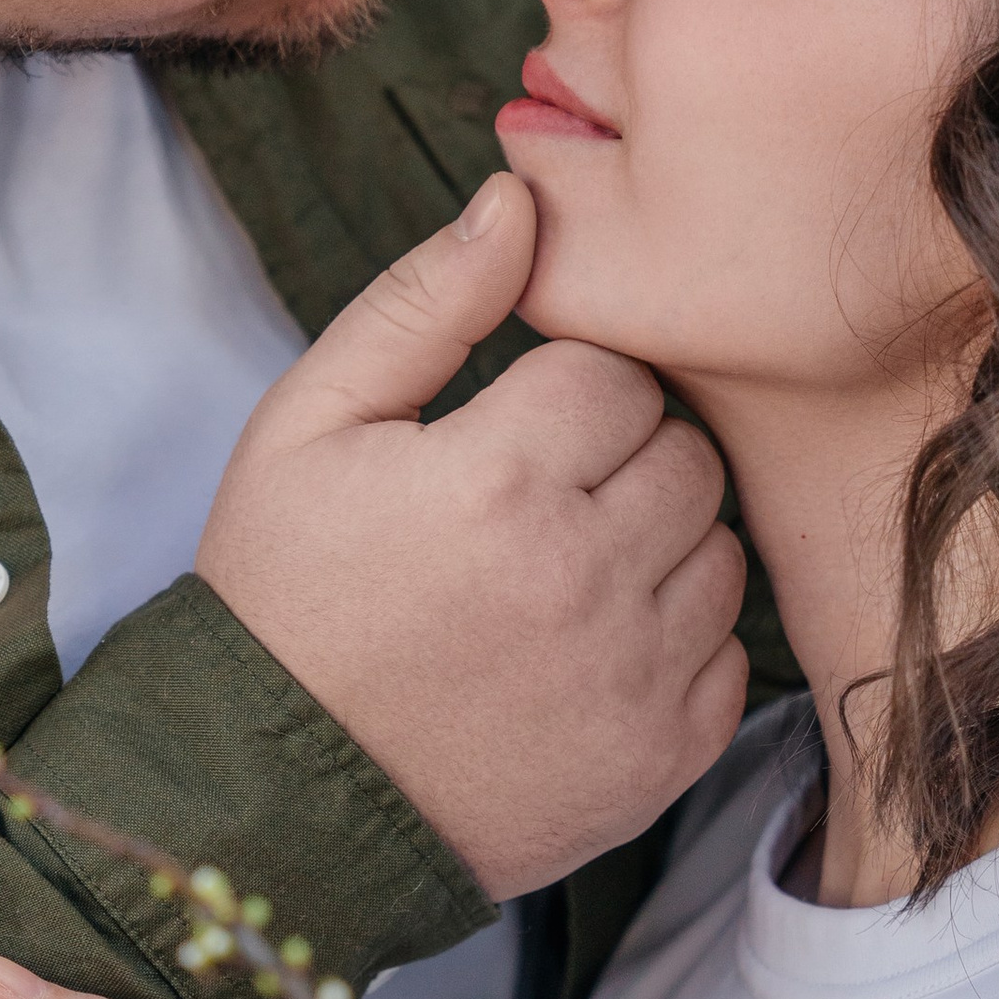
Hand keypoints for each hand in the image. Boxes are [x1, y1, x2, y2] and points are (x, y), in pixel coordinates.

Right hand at [196, 175, 746, 897]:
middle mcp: (586, 575)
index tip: (498, 442)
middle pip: (685, 451)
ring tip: (556, 577)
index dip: (556, 397)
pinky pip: (728, 656)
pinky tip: (585, 652)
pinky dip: (674, 645)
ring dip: (656, 545)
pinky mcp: (661, 759)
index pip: (615, 374)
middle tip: (528, 506)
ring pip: (719, 547)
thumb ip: (423, 303)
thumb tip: (519, 198)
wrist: (270, 800)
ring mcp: (634, 676)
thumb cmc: (283, 597)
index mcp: (500, 478)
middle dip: (617, 460)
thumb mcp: (308, 426)